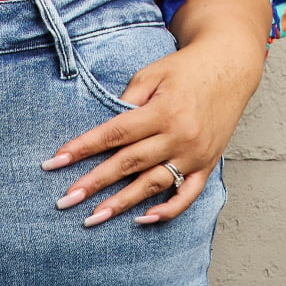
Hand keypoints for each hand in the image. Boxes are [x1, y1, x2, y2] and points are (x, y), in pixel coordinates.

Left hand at [41, 33, 265, 225]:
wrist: (232, 66)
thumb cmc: (185, 69)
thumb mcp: (153, 74)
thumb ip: (128, 101)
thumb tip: (102, 133)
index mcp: (162, 110)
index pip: (114, 134)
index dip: (82, 149)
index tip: (54, 162)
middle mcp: (178, 135)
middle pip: (128, 164)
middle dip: (93, 184)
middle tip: (64, 201)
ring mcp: (194, 153)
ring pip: (152, 184)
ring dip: (121, 204)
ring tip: (92, 219)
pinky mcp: (207, 165)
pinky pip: (187, 195)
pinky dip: (167, 210)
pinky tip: (142, 220)